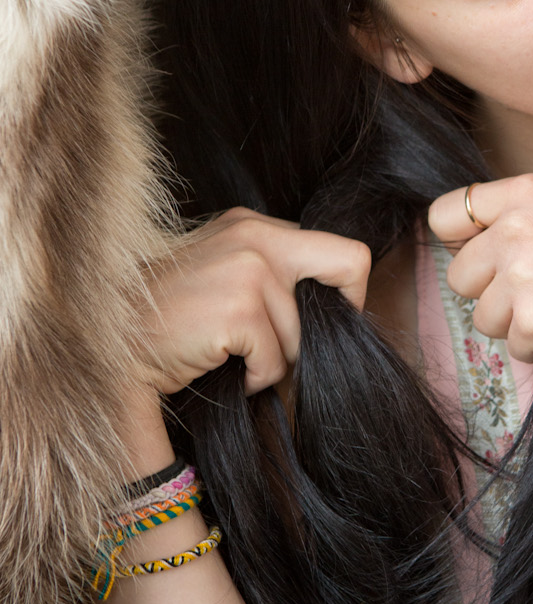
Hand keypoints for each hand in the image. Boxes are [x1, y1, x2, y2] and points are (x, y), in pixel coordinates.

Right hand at [142, 208, 370, 395]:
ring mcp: (248, 269)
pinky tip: (223, 366)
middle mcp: (256, 236)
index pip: (342, 251)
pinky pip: (276, 362)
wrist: (113, 342)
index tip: (321, 321)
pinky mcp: (238, 308)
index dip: (343, 293)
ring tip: (234, 356)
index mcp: (254, 225)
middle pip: (347, 271)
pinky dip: (256, 378)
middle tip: (285, 345)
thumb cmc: (171, 318)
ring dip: (275, 360)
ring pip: (304, 334)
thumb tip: (334, 306)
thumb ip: (274, 272)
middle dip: (327, 321)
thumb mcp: (225, 272)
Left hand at [428, 174, 532, 366]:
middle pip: (459, 276)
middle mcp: (515, 227)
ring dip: (517, 325)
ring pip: (483, 318)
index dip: (459, 244)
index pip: (445, 215)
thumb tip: (473, 242)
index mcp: (525, 192)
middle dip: (491, 294)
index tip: (484, 260)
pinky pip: (513, 347)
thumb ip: (525, 216)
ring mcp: (522, 274)